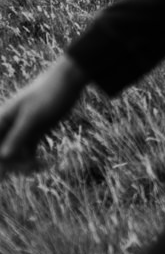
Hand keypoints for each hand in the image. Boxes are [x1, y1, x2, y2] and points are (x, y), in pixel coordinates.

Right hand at [0, 54, 88, 172]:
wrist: (68, 81)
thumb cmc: (48, 94)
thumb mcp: (33, 116)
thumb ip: (18, 135)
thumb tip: (3, 157)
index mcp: (0, 121)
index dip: (0, 161)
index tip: (6, 171)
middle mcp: (7, 127)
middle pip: (1, 154)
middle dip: (10, 165)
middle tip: (29, 168)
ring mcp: (21, 131)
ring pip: (14, 156)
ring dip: (23, 165)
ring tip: (39, 166)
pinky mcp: (34, 133)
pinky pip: (28, 152)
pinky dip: (33, 161)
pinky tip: (44, 165)